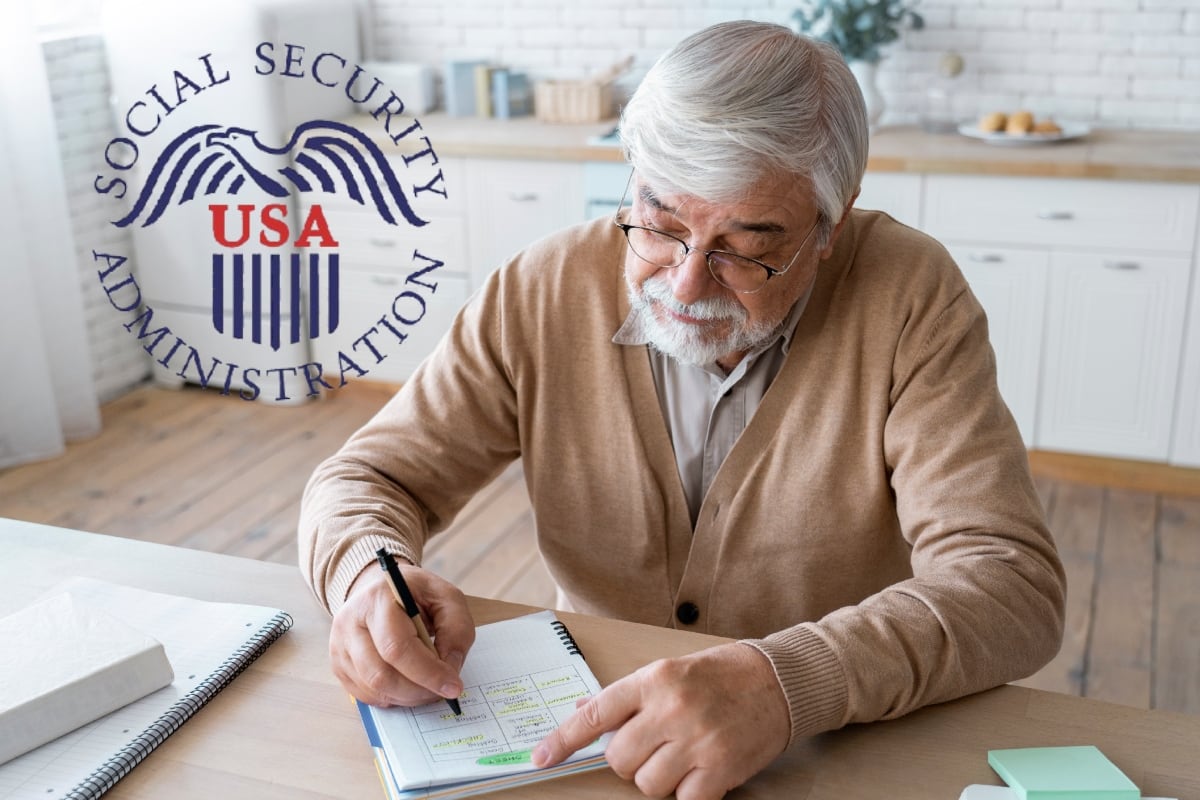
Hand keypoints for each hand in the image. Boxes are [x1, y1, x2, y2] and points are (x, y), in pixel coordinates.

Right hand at [329, 562, 474, 706]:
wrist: (380, 588)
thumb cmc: (416, 594)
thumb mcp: (447, 597)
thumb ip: (457, 629)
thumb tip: (450, 668)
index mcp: (378, 599)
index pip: (397, 647)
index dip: (427, 672)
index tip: (453, 686)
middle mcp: (350, 622)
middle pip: (381, 674)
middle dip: (418, 690)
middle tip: (443, 691)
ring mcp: (339, 645)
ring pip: (372, 688)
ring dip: (407, 697)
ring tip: (427, 687)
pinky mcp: (338, 664)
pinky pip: (365, 694)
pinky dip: (392, 697)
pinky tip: (408, 685)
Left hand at [532, 642, 789, 799]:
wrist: (779, 680)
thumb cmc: (721, 674)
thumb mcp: (669, 671)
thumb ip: (628, 696)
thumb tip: (583, 711)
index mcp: (653, 679)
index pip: (595, 714)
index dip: (562, 740)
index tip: (540, 758)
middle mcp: (671, 709)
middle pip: (618, 759)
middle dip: (629, 761)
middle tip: (653, 747)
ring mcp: (696, 740)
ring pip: (647, 784)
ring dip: (658, 779)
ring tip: (681, 758)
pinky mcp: (720, 768)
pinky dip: (686, 795)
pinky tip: (699, 775)